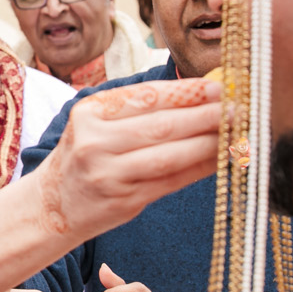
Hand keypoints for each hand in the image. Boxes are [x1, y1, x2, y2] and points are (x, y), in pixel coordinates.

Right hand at [28, 78, 221, 245]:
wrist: (52, 205)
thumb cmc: (85, 156)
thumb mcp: (98, 123)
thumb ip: (142, 110)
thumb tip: (204, 95)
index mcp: (91, 112)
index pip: (148, 97)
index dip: (188, 91)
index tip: (221, 86)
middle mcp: (96, 142)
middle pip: (162, 125)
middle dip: (206, 116)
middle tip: (241, 107)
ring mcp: (109, 175)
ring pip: (170, 156)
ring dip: (209, 144)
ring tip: (237, 132)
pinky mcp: (124, 202)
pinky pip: (171, 181)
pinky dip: (200, 169)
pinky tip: (221, 159)